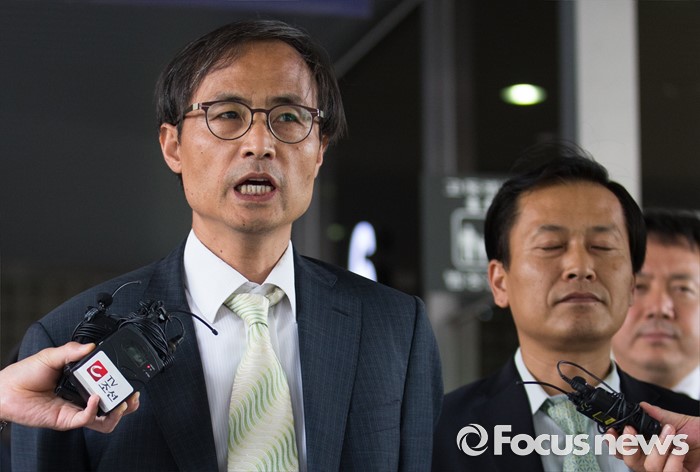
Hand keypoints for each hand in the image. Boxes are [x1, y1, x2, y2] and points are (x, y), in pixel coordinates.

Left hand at [0, 342, 138, 431]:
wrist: (6, 389)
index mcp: (83, 383)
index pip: (109, 385)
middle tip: (133, 394)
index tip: (130, 375)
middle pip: (113, 406)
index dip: (122, 383)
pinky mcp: (65, 420)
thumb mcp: (51, 355)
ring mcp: (75, 410)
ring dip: (116, 412)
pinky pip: (86, 420)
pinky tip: (95, 398)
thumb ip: (71, 350)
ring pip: (104, 420)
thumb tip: (91, 346)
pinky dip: (94, 410)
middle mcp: (82, 398)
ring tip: (121, 402)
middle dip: (128, 402)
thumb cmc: (25, 374)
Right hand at [608, 402, 699, 471]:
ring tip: (670, 433)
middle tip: (633, 431)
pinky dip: (674, 458)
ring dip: (658, 447)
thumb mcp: (681, 422)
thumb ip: (659, 415)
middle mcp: (657, 463)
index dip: (615, 443)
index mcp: (652, 449)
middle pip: (629, 463)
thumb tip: (641, 406)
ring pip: (648, 467)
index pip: (625, 451)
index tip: (612, 431)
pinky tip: (681, 448)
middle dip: (628, 446)